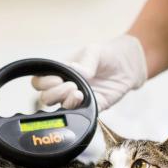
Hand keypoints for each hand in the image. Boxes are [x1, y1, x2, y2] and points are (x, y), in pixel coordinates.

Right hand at [31, 35, 147, 111]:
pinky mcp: (89, 109)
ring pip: (58, 109)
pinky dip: (78, 110)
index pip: (39, 82)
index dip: (44, 83)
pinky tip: (85, 100)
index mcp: (59, 72)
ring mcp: (75, 100)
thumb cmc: (107, 55)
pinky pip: (78, 115)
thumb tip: (74, 71)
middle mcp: (64, 88)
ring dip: (66, 102)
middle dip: (55, 93)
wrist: (129, 66)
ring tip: (79, 93)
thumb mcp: (94, 52)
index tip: (58, 78)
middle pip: (45, 98)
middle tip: (71, 85)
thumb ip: (84, 62)